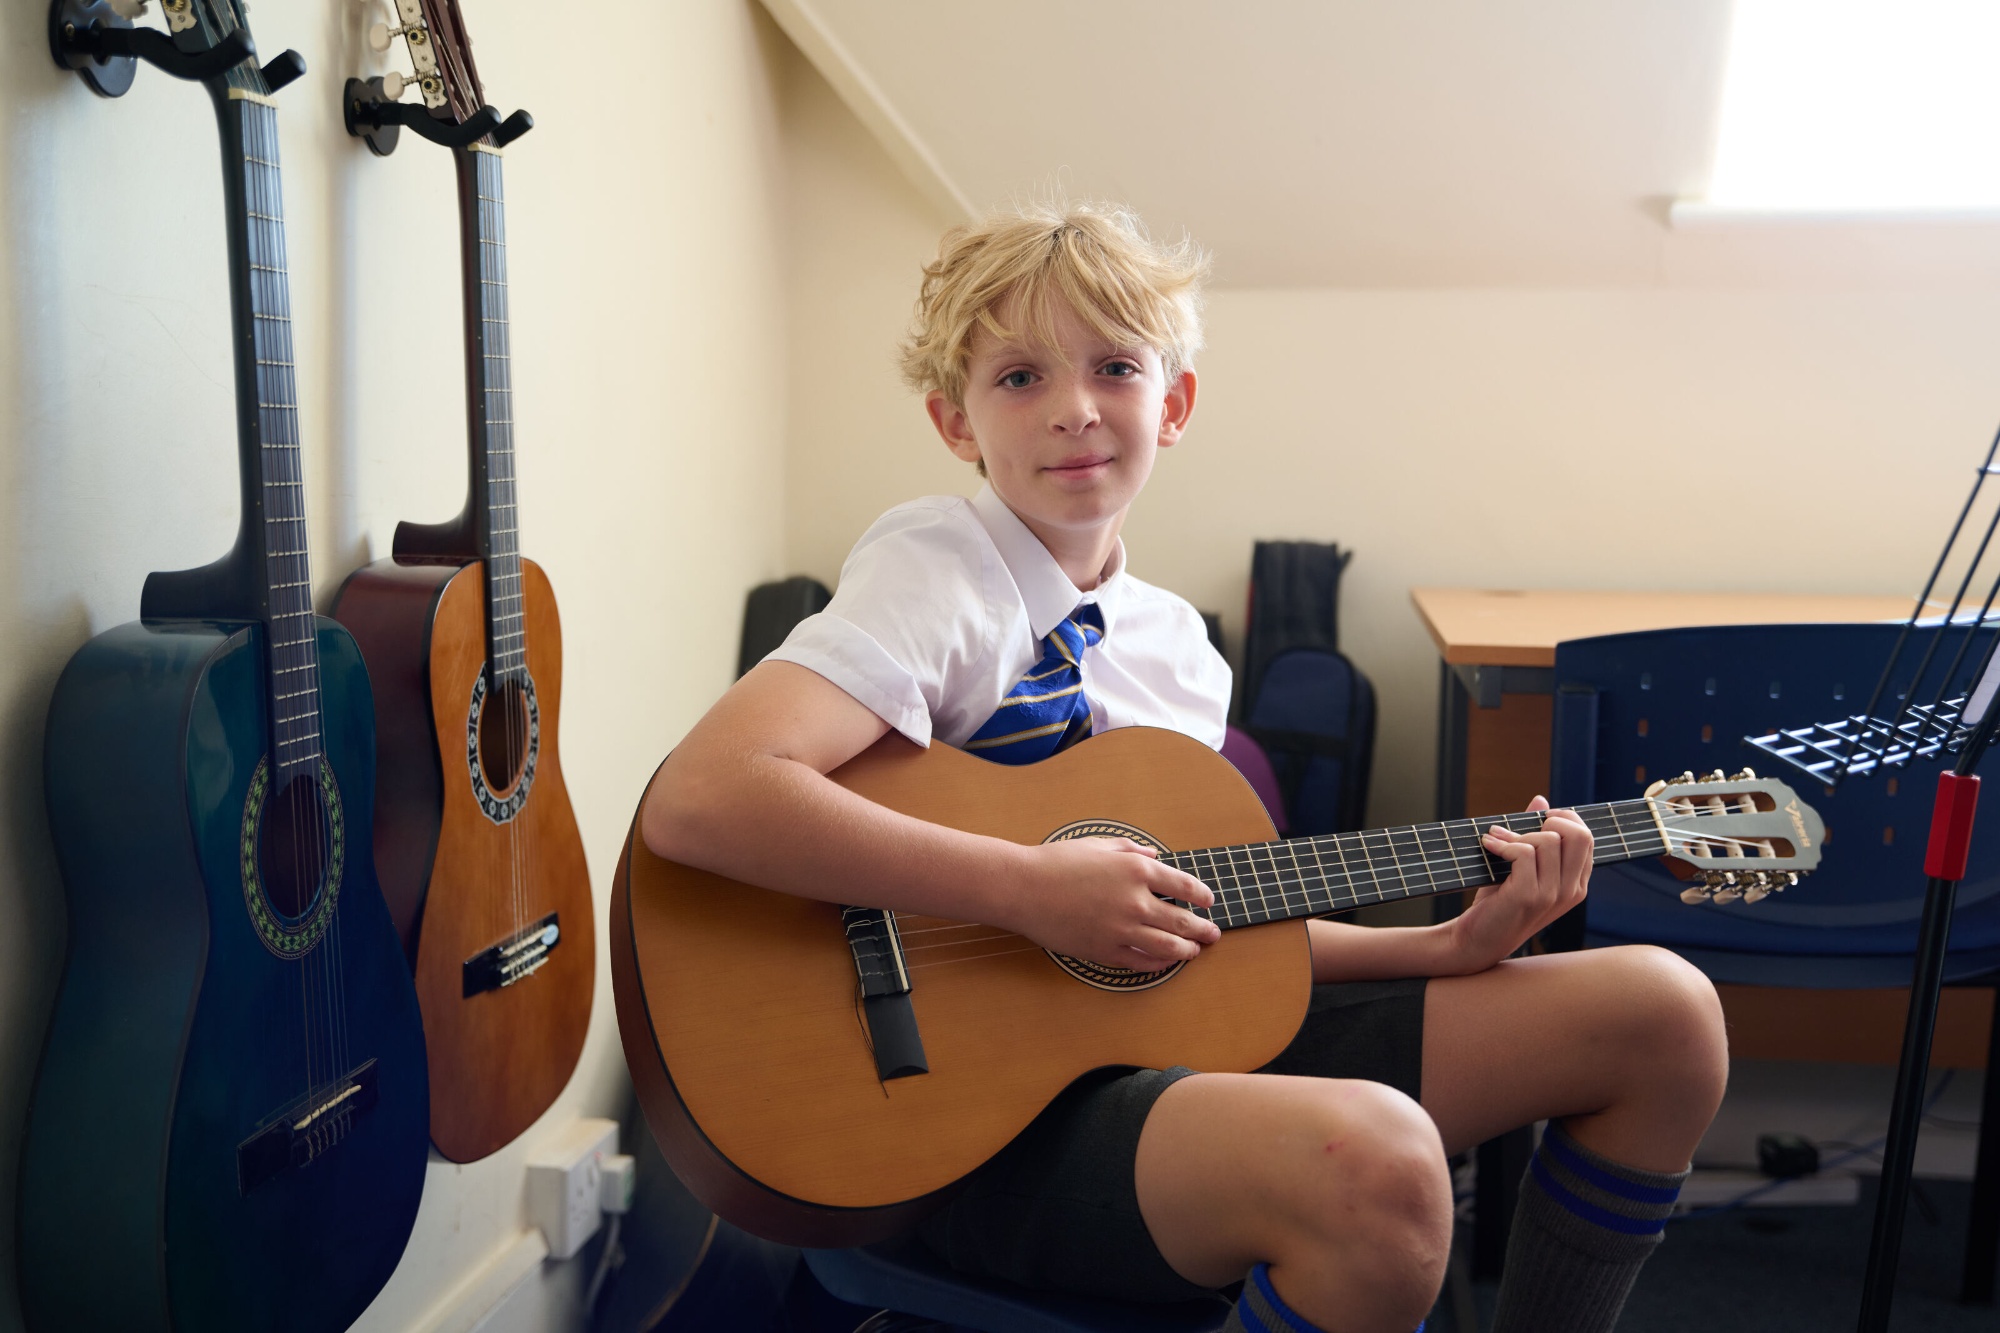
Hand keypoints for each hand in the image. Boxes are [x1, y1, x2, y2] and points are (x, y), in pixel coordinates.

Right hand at [993, 837, 1219, 971]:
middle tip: (1213, 934)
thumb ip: (1131, 849)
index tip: (1208, 901)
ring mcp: (1121, 930)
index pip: (1184, 886)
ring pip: (1168, 947)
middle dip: (1203, 929)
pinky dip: (1159, 964)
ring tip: (1194, 951)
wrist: (1023, 888)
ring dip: (1187, 950)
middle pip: (1182, 921)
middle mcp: (1135, 901)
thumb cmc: (1057, 862)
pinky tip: (1165, 962)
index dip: (1201, 896)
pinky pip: (1141, 963)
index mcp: (1136, 870)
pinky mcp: (1104, 951)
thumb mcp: (1098, 845)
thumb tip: (1153, 855)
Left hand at [1444, 796, 1592, 973]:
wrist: (1475, 940)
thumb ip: (1535, 835)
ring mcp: (1552, 895)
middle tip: (1521, 830)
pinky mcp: (1529, 896)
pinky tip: (1488, 846)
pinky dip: (1502, 844)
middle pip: (1579, 835)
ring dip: (1516, 834)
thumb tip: (1540, 799)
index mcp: (1576, 884)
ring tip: (1496, 841)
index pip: (1587, 838)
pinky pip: (1524, 852)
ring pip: (1548, 840)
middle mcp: (1571, 891)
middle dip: (1548, 821)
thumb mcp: (1522, 867)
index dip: (1564, 818)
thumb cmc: (1499, 902)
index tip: (1538, 818)